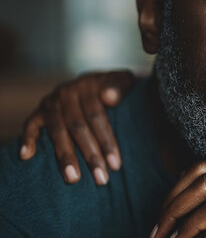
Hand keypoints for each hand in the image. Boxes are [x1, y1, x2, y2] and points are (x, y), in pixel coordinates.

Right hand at [20, 70, 133, 185]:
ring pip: (57, 132)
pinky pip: (30, 125)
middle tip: (101, 179)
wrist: (100, 82)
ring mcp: (51, 102)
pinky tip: (26, 156)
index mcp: (88, 86)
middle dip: (90, 155)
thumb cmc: (115, 88)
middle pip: (78, 127)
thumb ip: (119, 86)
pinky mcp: (39, 111)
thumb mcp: (123, 81)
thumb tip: (109, 98)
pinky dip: (27, 139)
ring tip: (73, 179)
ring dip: (65, 157)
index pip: (96, 116)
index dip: (106, 140)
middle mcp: (67, 93)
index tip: (115, 165)